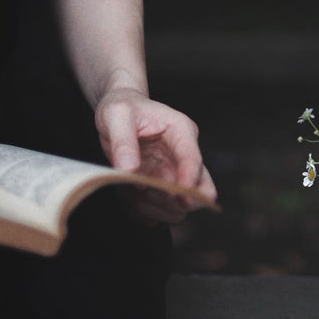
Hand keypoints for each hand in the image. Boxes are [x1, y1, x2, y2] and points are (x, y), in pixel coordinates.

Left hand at [94, 87, 217, 224]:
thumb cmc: (122, 107)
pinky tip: (132, 198)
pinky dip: (148, 211)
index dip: (189, 180)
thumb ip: (123, 142)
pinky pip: (164, 208)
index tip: (180, 198)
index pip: (193, 159)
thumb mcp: (116, 115)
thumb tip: (130, 169)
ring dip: (159, 208)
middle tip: (148, 194)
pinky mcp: (165, 183)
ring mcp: (176, 170)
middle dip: (177, 200)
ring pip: (182, 204)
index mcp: (181, 131)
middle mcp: (184, 153)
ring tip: (133, 194)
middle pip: (201, 187)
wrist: (121, 111)